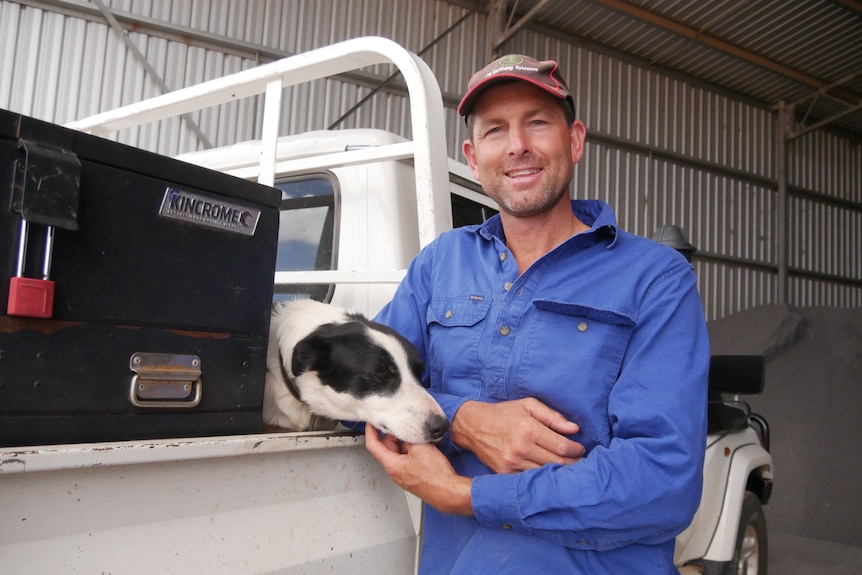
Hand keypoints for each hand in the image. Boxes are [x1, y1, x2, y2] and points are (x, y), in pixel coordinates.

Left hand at [364, 423, 472, 515]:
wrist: (449, 492)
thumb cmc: (435, 476)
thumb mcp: (420, 448)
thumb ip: (409, 436)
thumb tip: (405, 429)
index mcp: (392, 465)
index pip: (373, 445)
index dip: (371, 431)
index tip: (372, 422)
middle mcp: (396, 472)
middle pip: (387, 448)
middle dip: (393, 435)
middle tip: (402, 425)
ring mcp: (404, 475)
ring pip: (399, 453)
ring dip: (405, 443)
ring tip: (417, 437)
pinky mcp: (414, 477)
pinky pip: (408, 460)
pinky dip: (412, 451)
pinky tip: (424, 447)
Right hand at [451, 398, 585, 472]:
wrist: (473, 426)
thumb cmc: (504, 413)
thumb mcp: (528, 405)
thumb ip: (552, 416)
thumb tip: (574, 429)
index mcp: (529, 429)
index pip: (562, 447)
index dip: (576, 450)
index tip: (581, 449)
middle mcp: (521, 448)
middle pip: (556, 463)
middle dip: (573, 464)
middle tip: (581, 462)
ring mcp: (512, 463)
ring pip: (544, 473)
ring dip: (559, 473)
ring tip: (569, 469)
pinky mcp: (504, 473)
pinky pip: (529, 479)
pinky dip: (541, 478)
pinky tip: (549, 474)